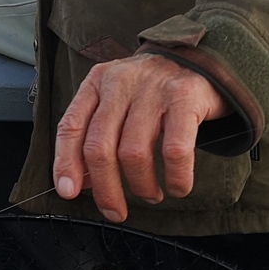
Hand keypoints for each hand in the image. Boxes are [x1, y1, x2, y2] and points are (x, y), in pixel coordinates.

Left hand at [53, 53, 230, 222]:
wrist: (203, 58)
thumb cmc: (153, 89)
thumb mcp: (118, 99)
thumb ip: (97, 134)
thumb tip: (81, 182)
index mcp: (98, 82)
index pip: (71, 126)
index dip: (66, 163)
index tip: (69, 192)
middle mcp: (121, 81)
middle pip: (100, 146)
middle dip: (105, 188)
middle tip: (115, 210)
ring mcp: (154, 88)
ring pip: (134, 153)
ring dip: (141, 186)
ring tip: (150, 194)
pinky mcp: (186, 97)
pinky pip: (175, 150)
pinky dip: (175, 178)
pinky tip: (177, 186)